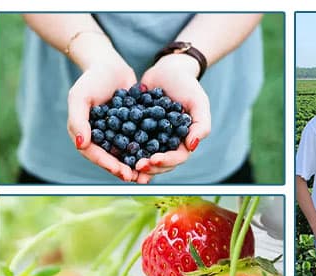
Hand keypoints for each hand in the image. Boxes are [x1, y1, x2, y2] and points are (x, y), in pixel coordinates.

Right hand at [67, 61, 138, 181]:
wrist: (110, 65)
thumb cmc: (91, 79)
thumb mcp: (80, 97)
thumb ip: (78, 121)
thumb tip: (81, 145)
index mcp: (86, 135)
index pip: (96, 155)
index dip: (109, 165)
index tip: (122, 173)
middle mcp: (102, 138)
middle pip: (112, 158)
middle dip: (125, 170)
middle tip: (138, 179)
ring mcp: (118, 134)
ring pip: (127, 153)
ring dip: (137, 164)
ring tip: (149, 173)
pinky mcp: (133, 128)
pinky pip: (140, 141)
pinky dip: (148, 149)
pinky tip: (159, 155)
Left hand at [136, 54, 211, 183]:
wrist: (168, 69)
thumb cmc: (188, 85)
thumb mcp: (199, 102)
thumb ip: (201, 125)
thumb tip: (192, 147)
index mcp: (184, 140)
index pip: (177, 157)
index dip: (166, 161)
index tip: (153, 160)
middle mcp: (169, 143)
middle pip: (160, 162)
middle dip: (149, 167)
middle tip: (137, 167)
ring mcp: (153, 137)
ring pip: (145, 156)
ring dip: (136, 164)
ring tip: (125, 167)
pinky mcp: (139, 129)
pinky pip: (131, 141)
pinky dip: (124, 148)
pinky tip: (114, 151)